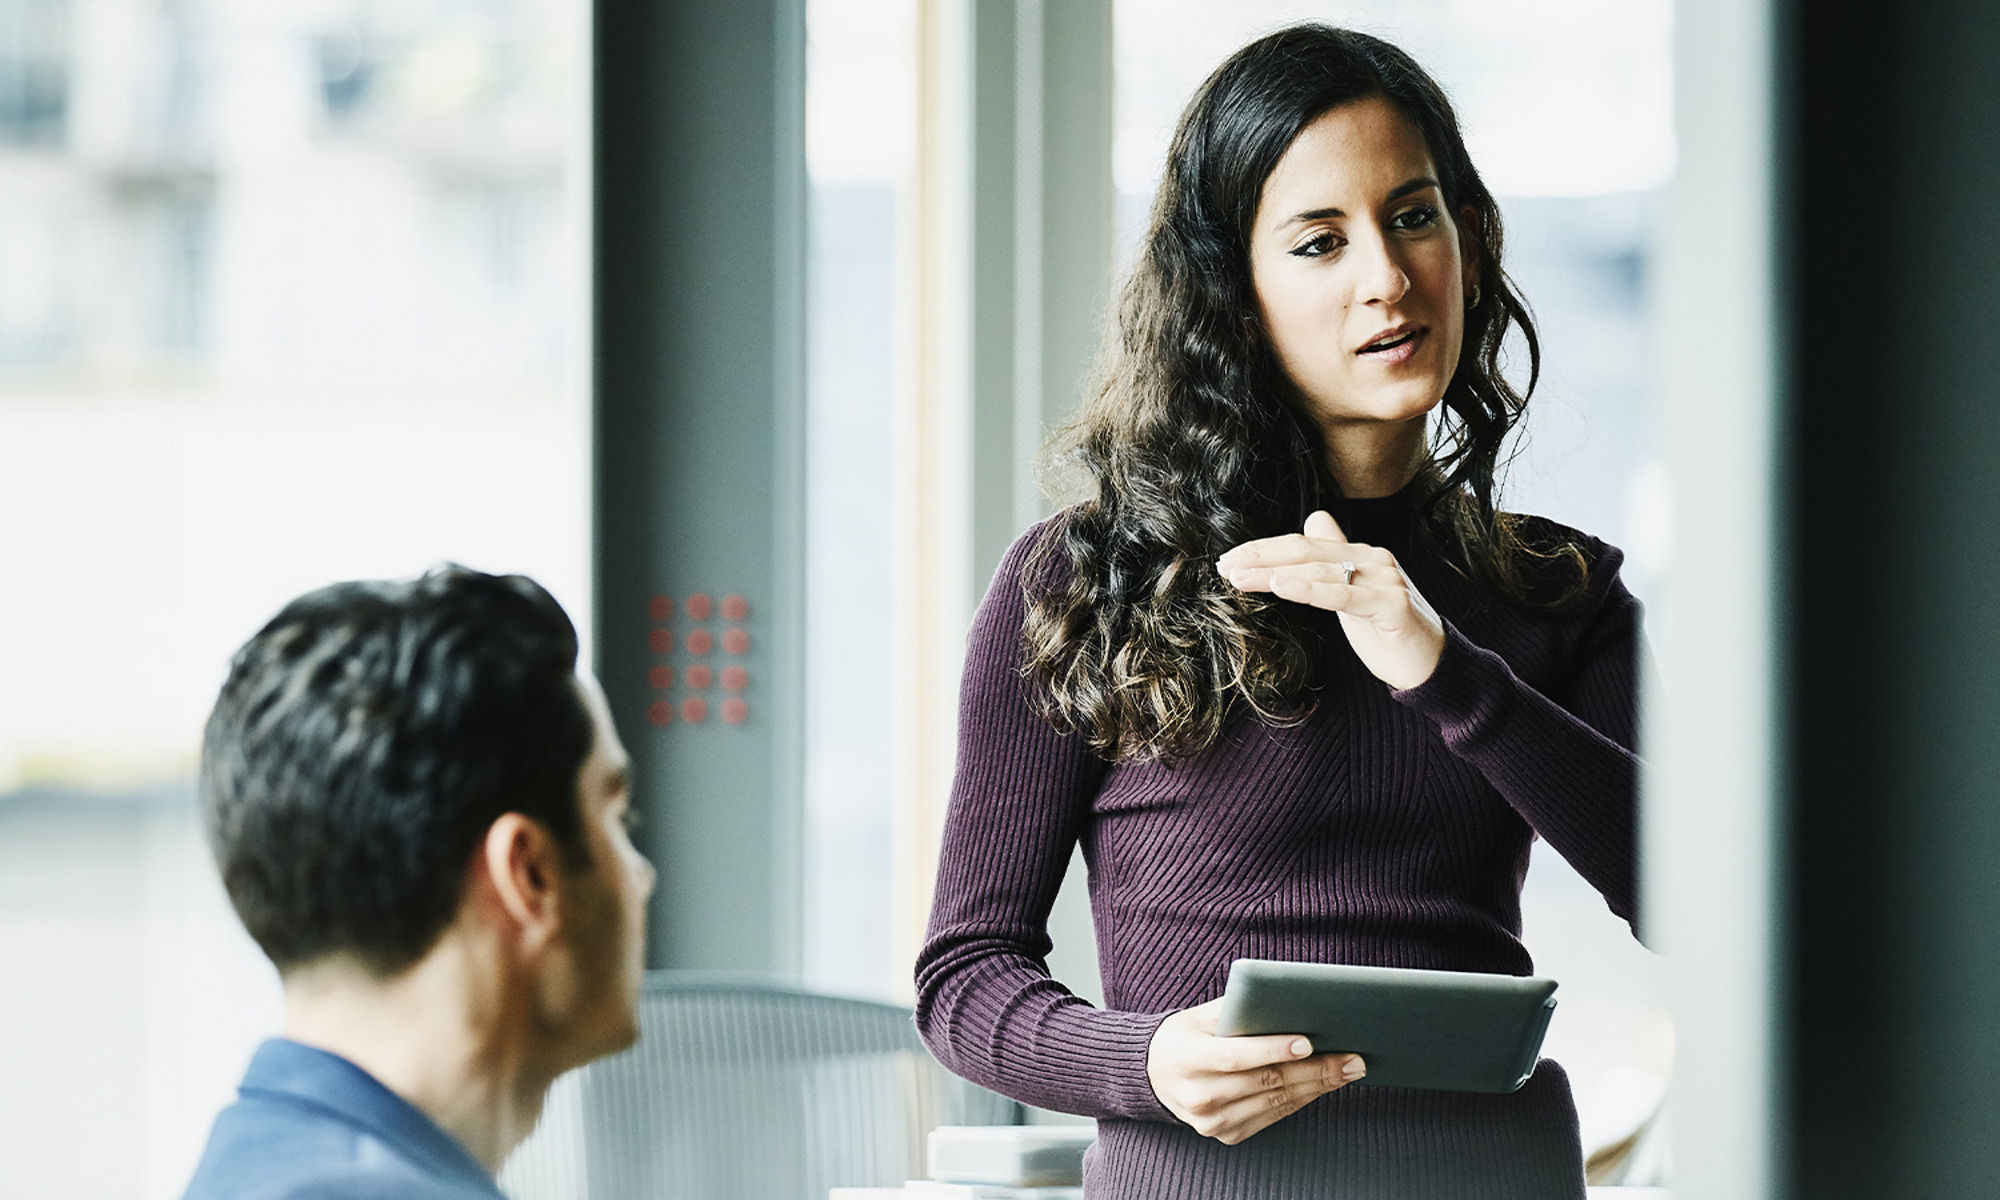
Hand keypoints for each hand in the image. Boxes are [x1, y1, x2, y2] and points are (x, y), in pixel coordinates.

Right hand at [1145, 998, 1365, 1144]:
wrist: (1153, 1074)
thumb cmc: (1185, 1035)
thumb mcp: (1199, 1015)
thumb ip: (1237, 1009)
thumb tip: (1287, 1001)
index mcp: (1189, 1059)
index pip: (1236, 1056)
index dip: (1273, 1050)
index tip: (1308, 1042)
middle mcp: (1200, 1096)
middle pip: (1266, 1082)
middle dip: (1315, 1070)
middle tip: (1352, 1058)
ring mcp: (1213, 1121)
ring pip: (1275, 1102)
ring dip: (1318, 1087)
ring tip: (1349, 1070)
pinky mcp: (1226, 1134)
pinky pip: (1272, 1116)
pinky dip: (1301, 1100)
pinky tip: (1323, 1085)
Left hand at [1216, 510, 1445, 690]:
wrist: (1434, 666)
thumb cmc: (1388, 633)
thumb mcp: (1354, 594)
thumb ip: (1334, 560)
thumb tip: (1314, 519)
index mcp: (1360, 555)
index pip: (1303, 544)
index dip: (1263, 549)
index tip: (1229, 560)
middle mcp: (1373, 559)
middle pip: (1305, 551)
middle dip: (1260, 557)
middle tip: (1224, 566)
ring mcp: (1385, 580)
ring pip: (1319, 570)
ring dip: (1274, 573)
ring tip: (1239, 578)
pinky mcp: (1393, 606)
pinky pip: (1343, 595)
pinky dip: (1308, 589)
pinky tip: (1280, 587)